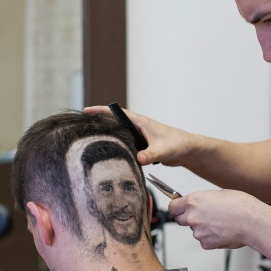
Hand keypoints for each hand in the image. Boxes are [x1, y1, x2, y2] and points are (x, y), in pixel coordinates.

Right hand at [83, 106, 197, 165]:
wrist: (187, 151)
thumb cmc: (177, 144)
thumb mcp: (163, 150)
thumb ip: (150, 155)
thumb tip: (138, 159)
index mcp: (140, 122)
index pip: (117, 113)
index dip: (101, 111)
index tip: (86, 111)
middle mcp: (138, 128)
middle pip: (114, 124)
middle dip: (99, 125)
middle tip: (83, 128)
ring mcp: (139, 138)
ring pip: (120, 137)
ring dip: (109, 139)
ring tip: (92, 143)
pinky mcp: (142, 148)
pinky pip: (126, 147)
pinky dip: (118, 150)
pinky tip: (111, 158)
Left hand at [168, 189, 269, 249]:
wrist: (252, 222)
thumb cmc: (240, 206)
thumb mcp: (218, 194)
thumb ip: (202, 201)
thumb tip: (199, 205)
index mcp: (193, 201)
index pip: (173, 207)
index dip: (177, 208)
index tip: (180, 209)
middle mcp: (192, 217)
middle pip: (180, 220)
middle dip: (188, 218)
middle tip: (203, 216)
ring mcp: (198, 232)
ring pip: (195, 231)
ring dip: (203, 228)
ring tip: (221, 223)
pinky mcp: (206, 244)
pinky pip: (204, 241)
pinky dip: (211, 238)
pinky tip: (223, 231)